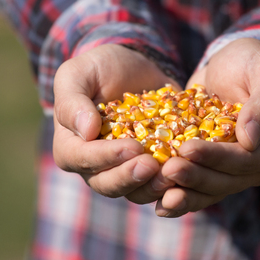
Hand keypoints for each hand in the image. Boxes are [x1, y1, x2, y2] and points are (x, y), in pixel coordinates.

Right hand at [53, 44, 180, 202]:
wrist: (134, 68)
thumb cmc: (98, 69)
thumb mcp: (79, 74)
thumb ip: (73, 101)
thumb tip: (85, 131)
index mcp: (71, 146)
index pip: (82, 159)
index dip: (106, 157)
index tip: (131, 147)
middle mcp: (95, 165)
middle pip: (108, 183)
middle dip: (130, 177)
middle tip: (151, 165)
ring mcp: (124, 169)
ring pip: (135, 191)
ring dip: (152, 186)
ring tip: (171, 174)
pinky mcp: (150, 167)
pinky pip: (159, 183)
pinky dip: (172, 182)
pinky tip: (188, 172)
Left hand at [154, 38, 259, 216]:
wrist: (232, 65)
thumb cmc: (253, 63)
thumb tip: (251, 140)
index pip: (247, 160)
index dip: (217, 158)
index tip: (187, 148)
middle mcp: (257, 164)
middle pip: (226, 181)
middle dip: (196, 177)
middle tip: (167, 169)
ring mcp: (234, 170)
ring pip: (210, 190)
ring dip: (185, 193)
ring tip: (159, 190)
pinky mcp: (212, 168)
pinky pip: (198, 188)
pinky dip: (180, 197)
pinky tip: (160, 204)